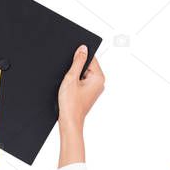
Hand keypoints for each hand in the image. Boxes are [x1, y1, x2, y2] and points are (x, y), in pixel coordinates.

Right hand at [56, 45, 103, 166]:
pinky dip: (74, 82)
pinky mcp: (89, 93)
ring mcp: (94, 88)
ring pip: (83, 74)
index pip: (91, 58)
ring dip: (74, 76)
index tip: (71, 63)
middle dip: (76, 68)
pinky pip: (81, 81)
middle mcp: (99, 83)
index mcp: (99, 78)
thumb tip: (83, 48)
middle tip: (70, 78)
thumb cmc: (71, 104)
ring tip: (70, 86)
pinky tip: (70, 90)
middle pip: (86, 66)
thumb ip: (77, 61)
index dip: (79, 57)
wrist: (69, 121)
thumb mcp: (71, 78)